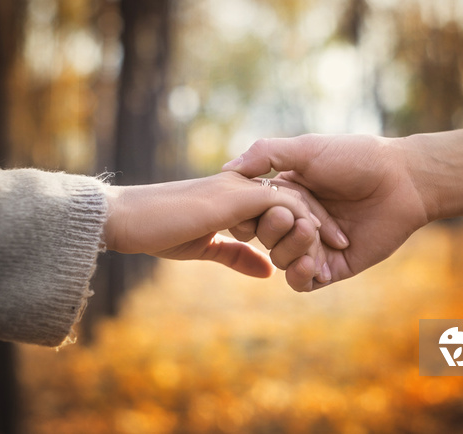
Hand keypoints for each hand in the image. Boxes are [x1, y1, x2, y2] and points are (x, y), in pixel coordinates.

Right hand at [102, 171, 332, 277]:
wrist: (126, 217)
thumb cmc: (158, 229)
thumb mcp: (204, 247)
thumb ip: (236, 255)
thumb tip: (268, 273)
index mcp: (237, 195)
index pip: (281, 204)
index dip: (300, 226)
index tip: (317, 251)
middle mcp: (244, 189)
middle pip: (296, 201)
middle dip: (318, 224)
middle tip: (336, 243)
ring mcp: (242, 192)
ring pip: (294, 204)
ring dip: (312, 227)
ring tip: (325, 249)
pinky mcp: (238, 197)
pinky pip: (283, 206)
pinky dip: (301, 227)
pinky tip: (312, 254)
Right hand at [223, 127, 462, 290]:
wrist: (401, 180)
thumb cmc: (355, 158)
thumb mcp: (307, 148)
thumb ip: (266, 154)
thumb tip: (227, 168)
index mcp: (285, 195)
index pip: (252, 214)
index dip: (250, 216)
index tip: (255, 210)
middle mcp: (296, 221)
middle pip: (265, 239)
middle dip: (275, 231)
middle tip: (296, 219)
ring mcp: (315, 245)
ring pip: (283, 261)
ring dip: (291, 251)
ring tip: (314, 236)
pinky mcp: (334, 266)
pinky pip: (305, 282)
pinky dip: (302, 276)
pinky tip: (314, 264)